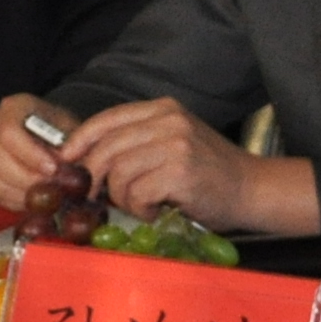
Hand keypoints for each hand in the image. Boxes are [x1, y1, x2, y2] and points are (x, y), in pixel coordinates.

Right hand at [0, 95, 72, 212]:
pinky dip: (19, 202)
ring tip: (50, 196)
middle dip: (29, 179)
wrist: (53, 136)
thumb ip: (71, 145)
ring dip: (25, 193)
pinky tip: (39, 199)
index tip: (53, 169)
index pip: (9, 133)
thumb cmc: (62, 130)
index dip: (30, 155)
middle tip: (54, 188)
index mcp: (12, 107)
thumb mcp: (73, 130)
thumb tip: (65, 164)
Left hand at [63, 97, 315, 239]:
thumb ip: (136, 142)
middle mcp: (168, 121)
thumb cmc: (209, 172)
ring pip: (118, 174)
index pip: (106, 119)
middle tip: (103, 197)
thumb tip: (84, 159)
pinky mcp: (180, 171)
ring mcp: (175, 144)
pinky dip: (141, 209)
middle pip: (106, 148)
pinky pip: (137, 194)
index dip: (80, 140)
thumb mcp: (173, 142)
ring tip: (144, 204)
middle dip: (96, 178)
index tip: (68, 160)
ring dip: (124, 198)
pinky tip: (157, 211)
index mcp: (162, 109)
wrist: (252, 189)